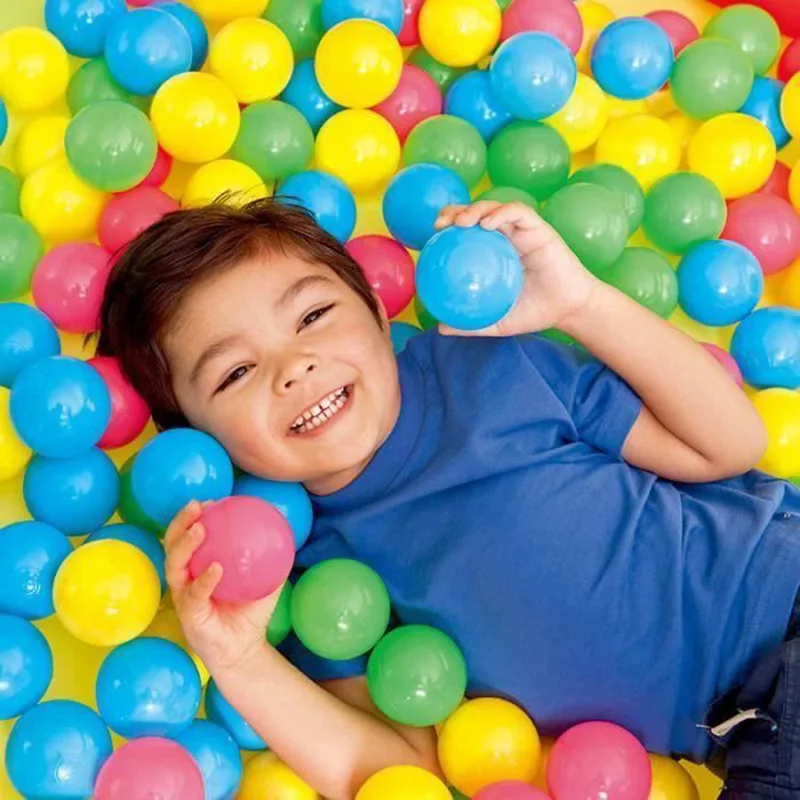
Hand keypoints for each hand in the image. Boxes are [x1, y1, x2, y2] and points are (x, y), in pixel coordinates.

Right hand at [164, 501, 284, 674]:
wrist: (245, 649)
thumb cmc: (250, 613)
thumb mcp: (265, 580)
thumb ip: (272, 557)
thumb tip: (286, 529)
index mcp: (198, 567)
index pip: (189, 537)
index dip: (193, 517)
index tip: (210, 501)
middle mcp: (185, 579)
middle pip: (172, 545)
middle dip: (180, 522)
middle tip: (196, 506)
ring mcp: (183, 597)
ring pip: (174, 566)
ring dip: (186, 545)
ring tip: (200, 529)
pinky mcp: (188, 616)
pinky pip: (194, 594)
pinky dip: (205, 579)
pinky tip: (217, 567)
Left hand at [434, 201, 600, 336]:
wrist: (569, 310)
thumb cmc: (535, 313)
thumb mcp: (497, 321)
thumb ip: (471, 323)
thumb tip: (440, 328)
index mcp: (494, 253)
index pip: (467, 232)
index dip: (448, 227)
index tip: (431, 235)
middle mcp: (506, 238)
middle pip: (477, 214)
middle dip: (455, 211)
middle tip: (439, 224)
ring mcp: (522, 231)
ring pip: (495, 208)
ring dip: (475, 209)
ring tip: (461, 222)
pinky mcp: (539, 228)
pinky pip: (518, 213)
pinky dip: (501, 213)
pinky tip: (488, 223)